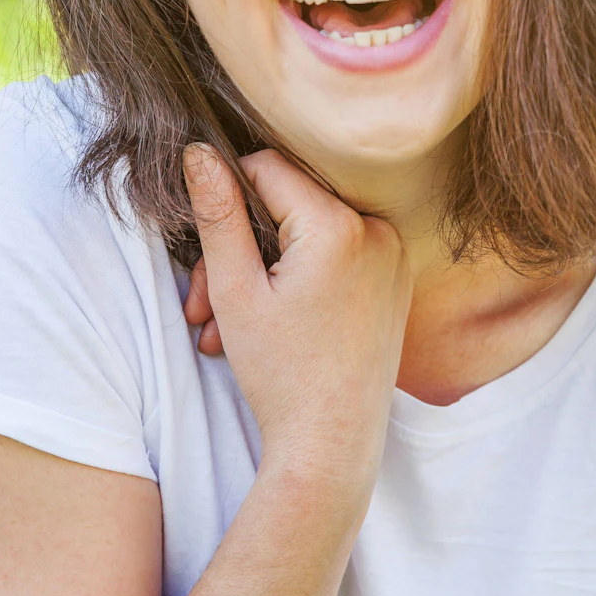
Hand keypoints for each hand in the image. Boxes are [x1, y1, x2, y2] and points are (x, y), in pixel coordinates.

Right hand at [182, 146, 411, 486]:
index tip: (205, 254)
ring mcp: (394, 253)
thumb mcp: (235, 291)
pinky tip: (269, 321)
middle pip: (288, 203)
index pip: (267, 167)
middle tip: (203, 306)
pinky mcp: (396, 277)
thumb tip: (198, 151)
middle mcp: (378, 229)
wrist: (332, 445)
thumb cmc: (281, 375)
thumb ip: (217, 214)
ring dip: (262, 269)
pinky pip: (337, 253)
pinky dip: (298, 277)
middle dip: (238, 249)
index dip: (226, 200)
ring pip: (308, 231)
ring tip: (226, 327)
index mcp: (340, 226)